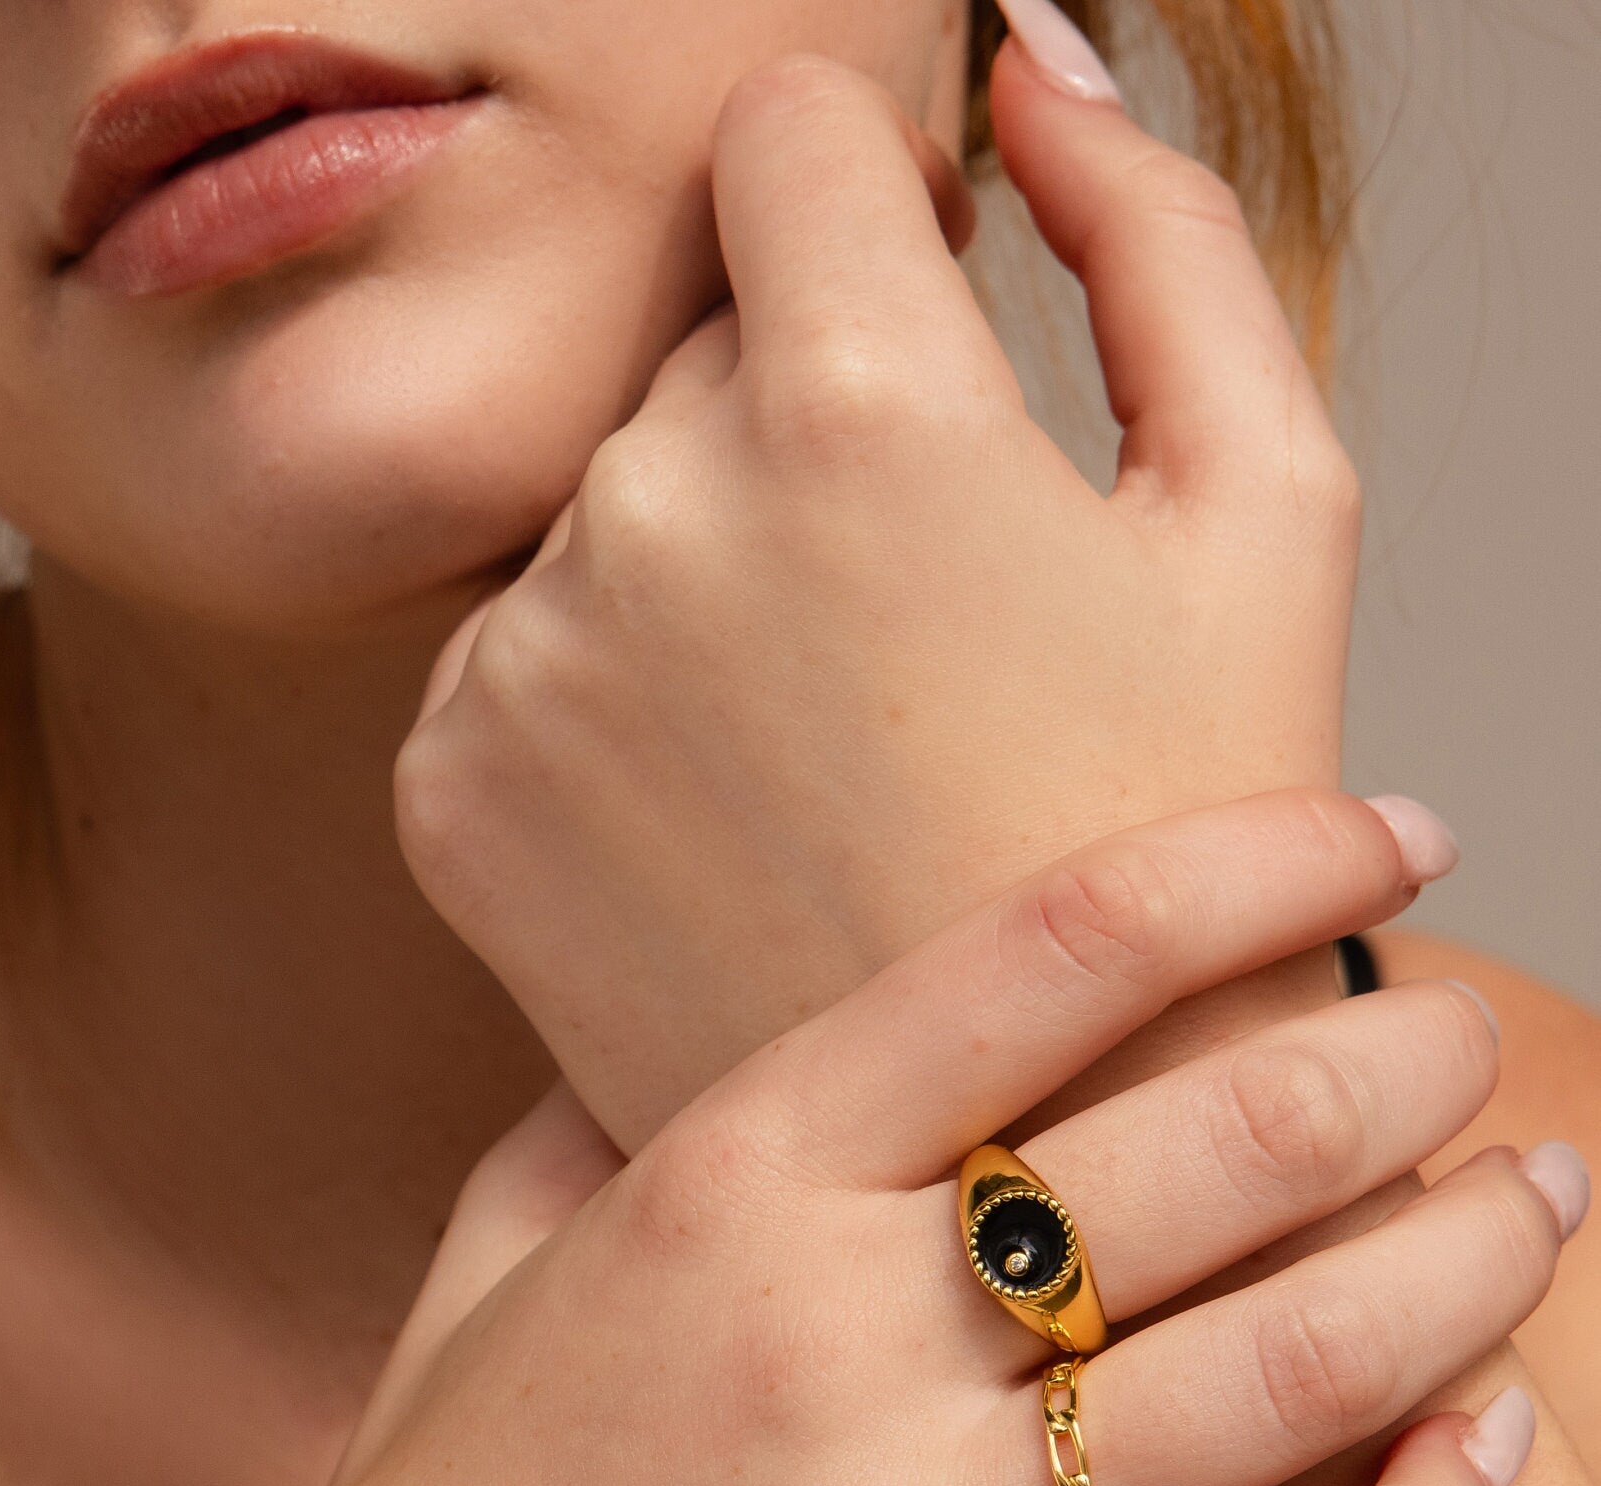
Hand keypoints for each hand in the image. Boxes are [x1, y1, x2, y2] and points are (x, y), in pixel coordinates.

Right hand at [204, 795, 1557, 1485]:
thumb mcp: (478, 1291)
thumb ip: (606, 1124)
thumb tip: (695, 998)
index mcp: (706, 1199)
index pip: (1046, 952)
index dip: (1266, 860)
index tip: (1391, 840)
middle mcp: (812, 1353)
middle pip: (1217, 1141)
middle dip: (1405, 1065)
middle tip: (1472, 1054)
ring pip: (1283, 1376)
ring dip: (1459, 1277)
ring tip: (1529, 1224)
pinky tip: (1480, 1464)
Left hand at [393, 41, 1358, 1147]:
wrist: (1013, 1153)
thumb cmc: (1173, 839)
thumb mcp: (1266, 503)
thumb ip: (1156, 229)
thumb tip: (1035, 68)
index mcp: (852, 400)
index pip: (780, 129)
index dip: (867, 204)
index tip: (915, 304)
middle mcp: (641, 513)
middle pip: (693, 338)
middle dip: (797, 414)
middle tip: (913, 614)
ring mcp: (520, 662)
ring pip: (601, 502)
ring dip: (696, 564)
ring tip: (823, 737)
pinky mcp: (444, 788)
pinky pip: (517, 648)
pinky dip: (602, 697)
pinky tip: (723, 811)